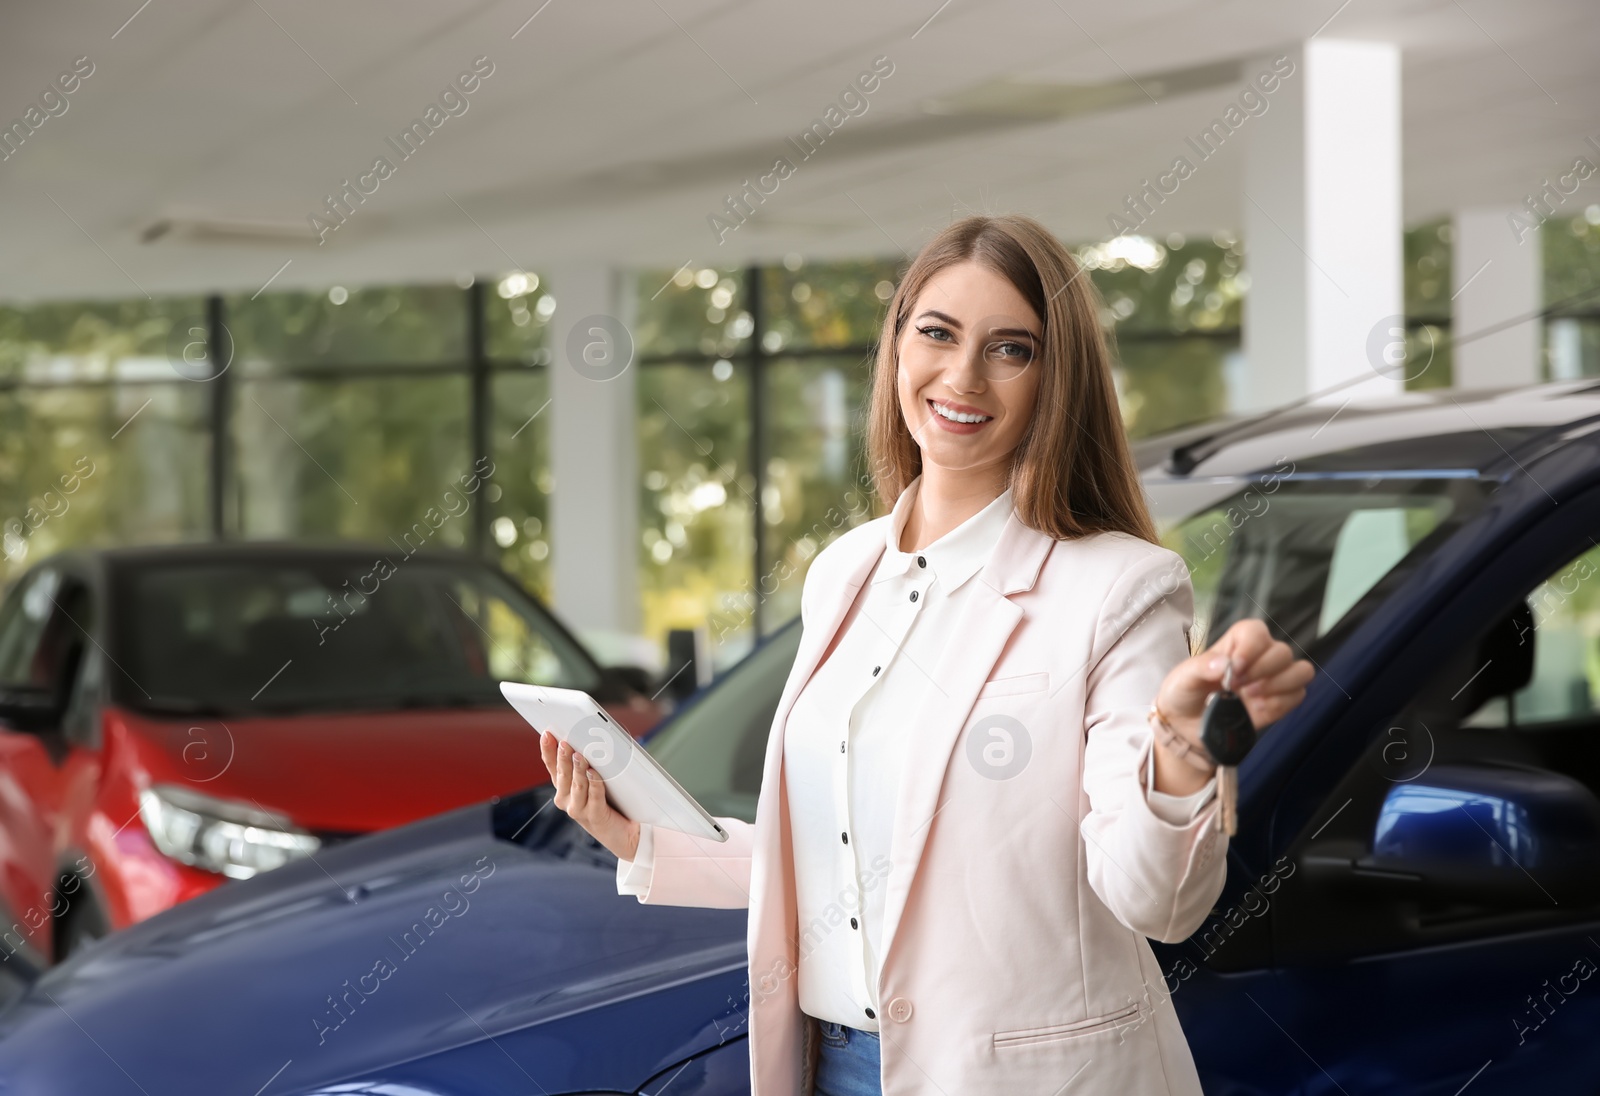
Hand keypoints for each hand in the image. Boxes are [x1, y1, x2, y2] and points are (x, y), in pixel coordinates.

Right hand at [538, 730, 639, 861]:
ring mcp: (578, 810)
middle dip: (563, 757)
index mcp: (563, 788)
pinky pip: (594, 796)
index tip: (547, 735)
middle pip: (563, 774)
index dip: (548, 751)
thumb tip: (586, 740)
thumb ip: (585, 764)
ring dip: (578, 769)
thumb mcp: (591, 781)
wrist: (623, 832)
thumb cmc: (607, 802)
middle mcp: (566, 800)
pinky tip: (594, 773)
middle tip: (565, 742)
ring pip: (577, 785)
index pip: (551, 766)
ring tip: (579, 755)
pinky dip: (594, 783)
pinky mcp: (595, 817)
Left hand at [1150, 619, 1313, 792]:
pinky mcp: (1279, 702)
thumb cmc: (1184, 693)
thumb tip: (1225, 664)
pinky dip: (1281, 703)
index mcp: (1235, 643)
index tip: (1235, 668)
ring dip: (1278, 685)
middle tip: (1236, 687)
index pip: (1256, 631)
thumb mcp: (1183, 678)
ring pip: (1300, 671)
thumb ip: (1201, 667)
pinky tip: (1258, 709)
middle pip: (1282, 652)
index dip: (1250, 648)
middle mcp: (1259, 657)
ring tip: (1250, 697)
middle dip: (1261, 671)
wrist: (1186, 726)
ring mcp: (1272, 680)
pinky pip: (1298, 696)